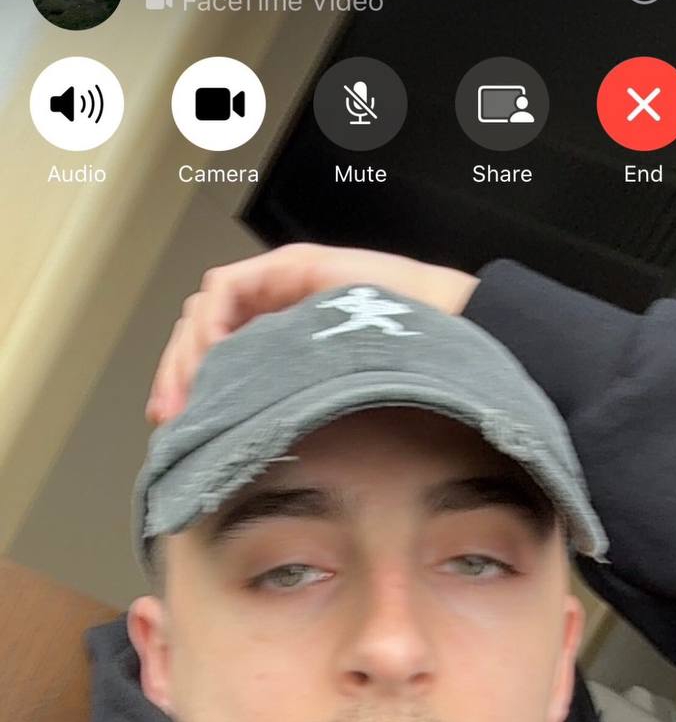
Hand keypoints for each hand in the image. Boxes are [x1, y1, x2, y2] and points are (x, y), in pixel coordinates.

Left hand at [145, 242, 478, 424]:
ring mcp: (285, 285)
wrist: (458, 341)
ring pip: (206, 310)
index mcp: (290, 342)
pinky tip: (217, 363)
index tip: (177, 431)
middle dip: (178, 377)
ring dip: (188, 356)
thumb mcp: (333, 408)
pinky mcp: (292, 267)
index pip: (221, 356)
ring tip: (191, 400)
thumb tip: (245, 454)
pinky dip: (211, 326)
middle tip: (170, 422)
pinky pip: (227, 289)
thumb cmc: (414, 381)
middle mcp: (282, 311)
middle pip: (204, 332)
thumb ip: (294, 416)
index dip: (191, 391)